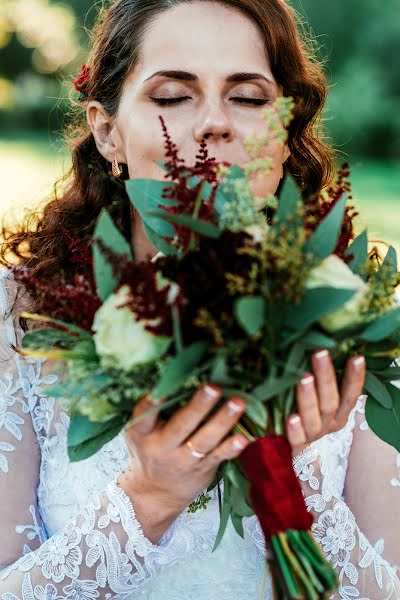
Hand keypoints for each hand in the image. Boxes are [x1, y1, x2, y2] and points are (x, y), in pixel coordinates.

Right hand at [118, 384, 247, 542]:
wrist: (155, 493)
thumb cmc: (149, 448)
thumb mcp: (140, 431)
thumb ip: (152, 409)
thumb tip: (178, 371)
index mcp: (142, 433)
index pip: (144, 417)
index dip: (152, 404)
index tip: (161, 390)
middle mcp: (162, 447)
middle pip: (181, 426)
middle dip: (198, 406)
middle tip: (214, 387)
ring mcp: (184, 460)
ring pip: (204, 440)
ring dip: (223, 421)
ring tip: (238, 403)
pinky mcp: (204, 468)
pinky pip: (219, 457)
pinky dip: (232, 447)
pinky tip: (245, 437)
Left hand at [286, 350, 365, 455]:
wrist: (303, 459)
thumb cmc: (311, 418)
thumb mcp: (321, 401)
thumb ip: (322, 382)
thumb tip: (319, 348)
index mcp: (339, 413)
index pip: (351, 394)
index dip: (355, 377)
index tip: (356, 357)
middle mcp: (329, 424)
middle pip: (330, 400)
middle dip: (326, 376)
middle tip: (320, 353)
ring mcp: (314, 436)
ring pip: (314, 417)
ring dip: (309, 397)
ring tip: (304, 378)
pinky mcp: (297, 448)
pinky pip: (297, 439)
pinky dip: (294, 430)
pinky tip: (291, 417)